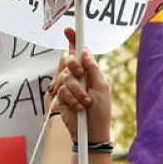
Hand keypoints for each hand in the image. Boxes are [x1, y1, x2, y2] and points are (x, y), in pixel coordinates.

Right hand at [53, 28, 110, 142]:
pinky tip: (79, 108)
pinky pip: (61, 91)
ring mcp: (68, 87)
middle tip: (81, 76)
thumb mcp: (102, 88)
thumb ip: (93, 69)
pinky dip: (71, 99)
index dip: (74, 40)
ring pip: (65, 78)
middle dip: (74, 67)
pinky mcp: (60, 98)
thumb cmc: (100, 112)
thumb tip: (84, 51)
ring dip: (77, 91)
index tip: (69, 29)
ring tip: (86, 103)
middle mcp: (77, 78)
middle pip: (68, 61)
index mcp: (89, 73)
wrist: (91, 133)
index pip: (79, 54)